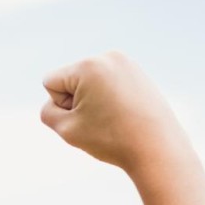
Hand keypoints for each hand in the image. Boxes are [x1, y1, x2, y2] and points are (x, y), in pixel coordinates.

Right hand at [40, 50, 191, 176]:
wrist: (156, 147)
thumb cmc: (111, 139)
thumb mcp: (66, 129)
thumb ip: (48, 112)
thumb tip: (57, 100)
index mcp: (88, 66)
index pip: (51, 83)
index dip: (61, 106)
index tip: (83, 118)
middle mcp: (107, 57)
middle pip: (71, 81)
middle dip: (78, 101)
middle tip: (101, 120)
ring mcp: (126, 62)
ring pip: (89, 83)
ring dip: (92, 101)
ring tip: (114, 118)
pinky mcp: (137, 72)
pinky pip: (108, 85)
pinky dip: (109, 100)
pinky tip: (123, 114)